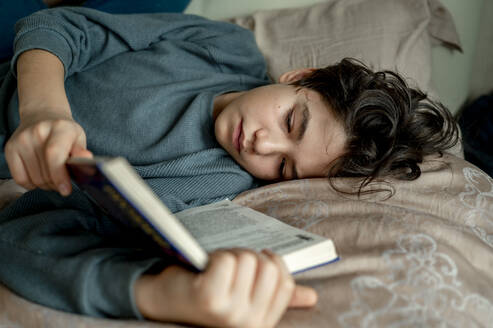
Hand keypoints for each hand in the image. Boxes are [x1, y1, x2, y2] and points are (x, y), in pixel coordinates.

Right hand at [4, 111, 92, 195]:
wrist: (42, 116)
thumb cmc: (64, 132)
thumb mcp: (78, 138)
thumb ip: (81, 152)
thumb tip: (87, 160)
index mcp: (60, 128)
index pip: (54, 155)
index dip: (60, 176)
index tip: (66, 190)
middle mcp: (38, 132)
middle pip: (45, 172)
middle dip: (56, 184)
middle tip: (63, 182)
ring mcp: (21, 141)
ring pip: (34, 179)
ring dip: (46, 185)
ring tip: (53, 177)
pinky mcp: (10, 149)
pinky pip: (20, 179)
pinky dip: (31, 184)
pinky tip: (39, 177)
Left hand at [135, 249, 317, 326]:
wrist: (164, 301)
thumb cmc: (207, 294)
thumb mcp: (244, 298)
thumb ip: (276, 297)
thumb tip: (311, 297)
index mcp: (261, 323)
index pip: (284, 283)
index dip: (272, 262)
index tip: (256, 258)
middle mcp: (249, 324)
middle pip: (268, 267)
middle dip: (248, 256)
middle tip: (229, 264)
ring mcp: (229, 314)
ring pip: (247, 259)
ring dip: (229, 254)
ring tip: (213, 268)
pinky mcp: (210, 299)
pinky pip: (227, 260)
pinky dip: (215, 256)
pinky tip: (204, 268)